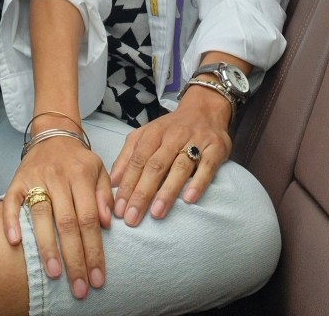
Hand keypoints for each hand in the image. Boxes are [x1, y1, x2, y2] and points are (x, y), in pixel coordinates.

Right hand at [2, 136, 113, 298]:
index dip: (94, 250)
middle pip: (67, 222)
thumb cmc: (78, 160)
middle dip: (74, 258)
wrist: (53, 133)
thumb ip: (105, 195)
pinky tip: (15, 243)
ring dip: (47, 247)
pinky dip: (11, 221)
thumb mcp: (99, 170)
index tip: (97, 278)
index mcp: (81, 175)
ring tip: (53, 274)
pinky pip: (12, 201)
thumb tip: (108, 223)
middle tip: (78, 287)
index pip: (89, 218)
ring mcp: (36, 178)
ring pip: (41, 215)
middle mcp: (58, 176)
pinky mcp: (17, 180)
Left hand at [110, 93, 231, 225]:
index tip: (118, 209)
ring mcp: (195, 141)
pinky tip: (189, 200)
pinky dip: (198, 182)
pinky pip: (207, 166)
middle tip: (132, 218)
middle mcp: (173, 136)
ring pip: (179, 167)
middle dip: (142, 193)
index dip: (127, 184)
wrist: (204, 109)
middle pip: (155, 166)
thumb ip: (128, 156)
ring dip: (167, 191)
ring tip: (156, 213)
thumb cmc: (171, 129)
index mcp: (153, 133)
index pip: (137, 160)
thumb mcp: (146, 136)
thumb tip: (113, 182)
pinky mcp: (215, 148)